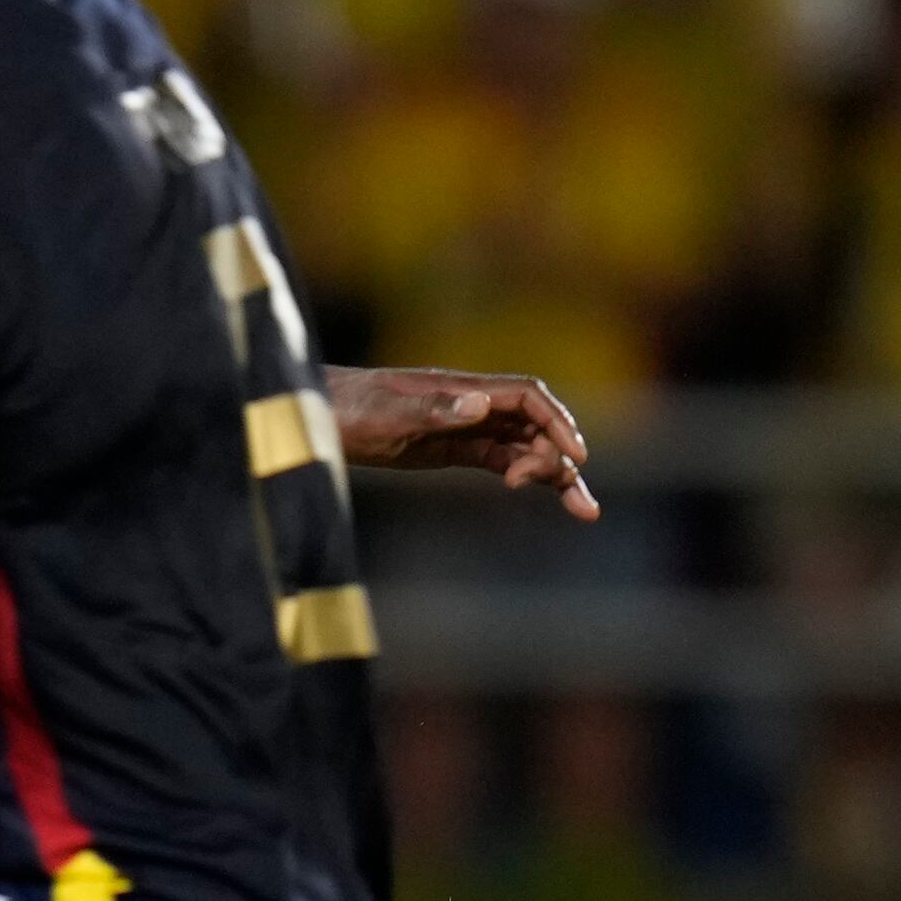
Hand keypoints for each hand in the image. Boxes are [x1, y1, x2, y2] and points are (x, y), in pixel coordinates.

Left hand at [325, 365, 598, 519]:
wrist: (316, 415)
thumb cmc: (347, 408)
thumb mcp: (386, 414)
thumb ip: (432, 410)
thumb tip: (480, 406)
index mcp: (462, 389)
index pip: (527, 398)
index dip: (557, 423)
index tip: (576, 456)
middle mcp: (472, 405)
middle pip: (535, 425)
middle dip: (563, 458)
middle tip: (578, 502)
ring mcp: (464, 426)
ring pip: (524, 445)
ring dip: (554, 474)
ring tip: (583, 510)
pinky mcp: (452, 448)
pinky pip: (500, 460)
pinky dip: (524, 475)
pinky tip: (539, 493)